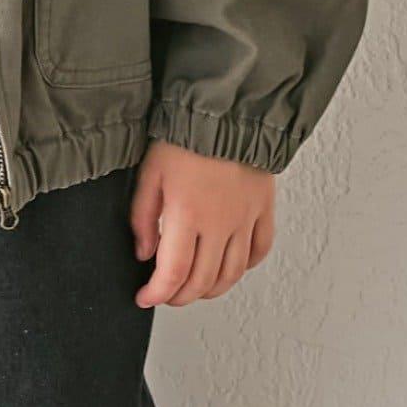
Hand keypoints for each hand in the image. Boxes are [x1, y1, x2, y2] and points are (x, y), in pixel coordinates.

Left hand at [129, 140, 275, 306]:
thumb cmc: (185, 134)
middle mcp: (220, 223)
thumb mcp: (150, 171)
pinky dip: (245, 267)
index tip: (146, 298)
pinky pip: (260, 250)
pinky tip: (231, 266)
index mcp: (187, 214)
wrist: (226, 108)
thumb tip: (144, 253)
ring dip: (212, 289)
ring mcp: (245, 219)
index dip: (157, 294)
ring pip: (232, 273)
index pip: (173, 273)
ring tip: (195, 288)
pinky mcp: (263, 209)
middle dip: (180, 296)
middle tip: (166, 294)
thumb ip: (142, 216)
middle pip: (203, 280)